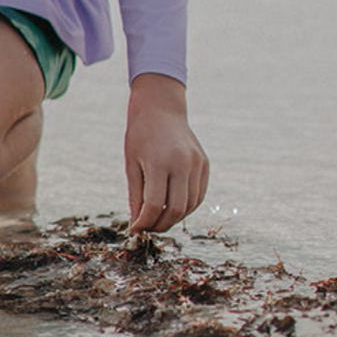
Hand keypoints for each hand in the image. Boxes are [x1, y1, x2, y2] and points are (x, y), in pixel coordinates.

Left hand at [124, 72, 208, 234]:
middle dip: (160, 225)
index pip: (154, 205)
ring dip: (174, 218)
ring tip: (158, 218)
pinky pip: (198, 195)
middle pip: (175, 210)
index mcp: (159, 162)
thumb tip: (137, 224)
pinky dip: (186, 207)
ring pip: (190, 206)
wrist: (161, 107)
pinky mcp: (204, 164)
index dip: (144, 222)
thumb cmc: (141, 134)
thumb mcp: (131, 163)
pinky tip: (172, 207)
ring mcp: (197, 163)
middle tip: (147, 228)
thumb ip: (136, 195)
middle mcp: (182, 163)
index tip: (135, 229)